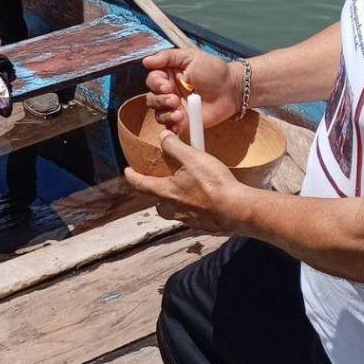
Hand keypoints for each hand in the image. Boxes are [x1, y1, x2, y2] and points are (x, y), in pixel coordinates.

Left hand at [125, 130, 247, 234]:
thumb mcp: (192, 157)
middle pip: (158, 204)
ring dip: (174, 203)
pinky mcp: (203, 225)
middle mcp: (174, 209)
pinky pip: (192, 217)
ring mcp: (189, 220)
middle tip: (159, 184)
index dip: (133, 177)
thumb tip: (162, 137)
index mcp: (167, 192)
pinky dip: (192, 209)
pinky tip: (203, 202)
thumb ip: (174, 146)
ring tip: (182, 192)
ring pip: (174, 212)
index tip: (127, 171)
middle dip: (156, 194)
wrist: (236, 209)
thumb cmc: (213, 183)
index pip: (142, 185)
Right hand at [143, 48, 241, 133]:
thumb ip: (168, 57)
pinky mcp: (183, 122)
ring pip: (158, 114)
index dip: (156, 85)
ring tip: (179, 113)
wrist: (232, 88)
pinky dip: (171, 125)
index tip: (167, 86)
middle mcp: (168, 92)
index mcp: (168, 75)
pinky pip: (170, 127)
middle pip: (151, 99)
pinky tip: (180, 121)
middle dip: (160, 100)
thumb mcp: (190, 57)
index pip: (152, 81)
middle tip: (174, 100)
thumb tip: (145, 61)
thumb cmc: (212, 70)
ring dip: (165, 114)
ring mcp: (175, 109)